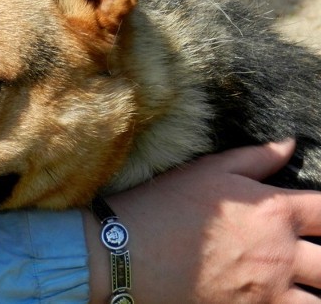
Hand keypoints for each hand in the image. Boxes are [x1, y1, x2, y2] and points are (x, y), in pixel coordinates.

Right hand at [83, 140, 320, 302]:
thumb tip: (290, 145)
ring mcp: (268, 290)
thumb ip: (256, 158)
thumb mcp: (210, 170)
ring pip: (320, 299)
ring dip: (316, 288)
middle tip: (311, 250)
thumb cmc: (166, 205)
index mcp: (275, 212)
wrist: (130, 252)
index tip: (320, 213)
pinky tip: (285, 297)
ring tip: (305, 280)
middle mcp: (281, 253)